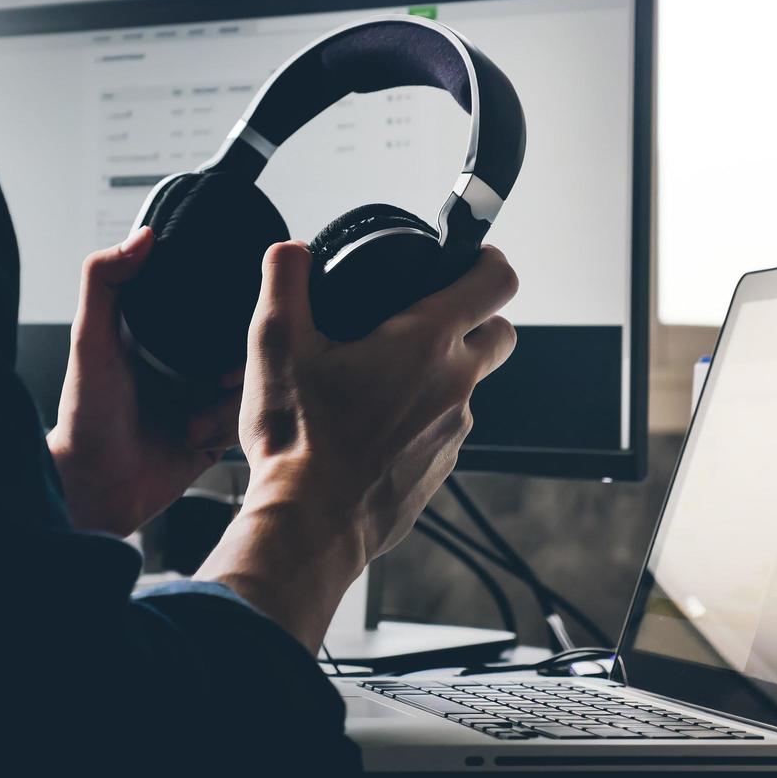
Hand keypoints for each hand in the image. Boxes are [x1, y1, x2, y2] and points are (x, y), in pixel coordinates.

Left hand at [48, 227, 243, 536]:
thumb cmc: (84, 414)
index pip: (215, 305)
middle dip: (242, 361)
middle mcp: (187, 361)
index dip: (233, 309)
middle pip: (245, 344)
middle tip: (220, 377)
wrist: (95, 487)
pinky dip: (229, 428)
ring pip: (252, 384)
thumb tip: (144, 235)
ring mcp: (204, 397)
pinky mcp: (215, 434)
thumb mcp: (90, 340)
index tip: (235, 320)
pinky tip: (199, 436)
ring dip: (231, 401)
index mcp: (163, 332)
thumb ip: (105, 282)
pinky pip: (247, 422)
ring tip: (198, 414)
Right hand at [195, 241, 517, 649]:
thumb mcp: (275, 346)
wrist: (309, 525)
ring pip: (470, 385)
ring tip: (384, 378)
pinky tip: (376, 425)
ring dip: (443, 373)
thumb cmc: (298, 439)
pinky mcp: (442, 469)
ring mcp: (454, 432)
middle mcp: (455, 385)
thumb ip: (284, 284)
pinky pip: (447, 428)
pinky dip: (424, 418)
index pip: (495, 283)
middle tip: (429, 317)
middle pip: (501, 334)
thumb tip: (290, 252)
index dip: (488, 260)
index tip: (471, 258)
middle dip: (478, 317)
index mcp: (425, 343)